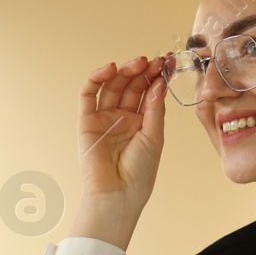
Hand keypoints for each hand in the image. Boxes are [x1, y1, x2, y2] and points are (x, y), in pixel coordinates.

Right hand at [76, 55, 167, 222]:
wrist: (118, 194)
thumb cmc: (140, 172)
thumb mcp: (154, 136)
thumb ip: (154, 108)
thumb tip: (158, 82)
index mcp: (141, 122)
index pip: (148, 92)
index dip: (157, 76)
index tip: (168, 62)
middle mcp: (122, 117)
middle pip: (131, 86)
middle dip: (144, 71)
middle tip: (156, 60)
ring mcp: (104, 118)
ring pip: (112, 86)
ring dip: (125, 71)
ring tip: (140, 63)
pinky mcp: (87, 120)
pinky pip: (88, 94)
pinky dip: (97, 78)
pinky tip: (111, 69)